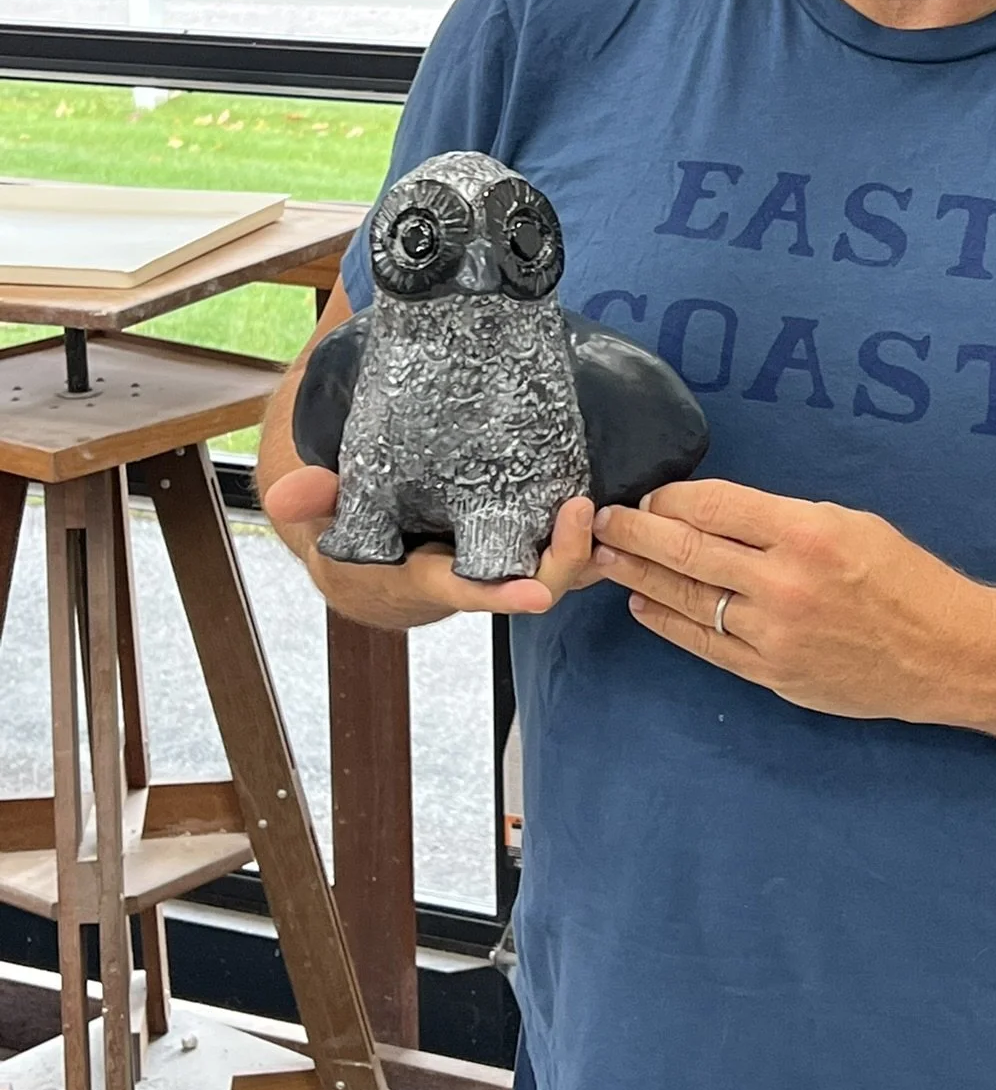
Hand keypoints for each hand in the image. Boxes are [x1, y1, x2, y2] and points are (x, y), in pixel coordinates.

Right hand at [262, 466, 598, 630]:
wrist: (370, 560)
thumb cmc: (346, 535)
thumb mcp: (323, 520)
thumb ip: (312, 502)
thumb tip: (283, 494)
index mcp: (422, 579)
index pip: (464, 592)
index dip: (499, 595)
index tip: (535, 594)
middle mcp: (470, 580)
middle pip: (528, 587)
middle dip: (560, 561)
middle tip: (580, 508)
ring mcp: (499, 568)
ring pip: (555, 572)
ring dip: (586, 549)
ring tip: (612, 506)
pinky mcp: (518, 549)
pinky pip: (562, 551)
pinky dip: (590, 539)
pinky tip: (618, 508)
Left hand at [590, 479, 986, 721]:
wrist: (945, 653)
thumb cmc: (906, 579)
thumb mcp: (851, 522)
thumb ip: (783, 519)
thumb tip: (718, 513)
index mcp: (806, 533)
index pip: (715, 505)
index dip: (671, 497)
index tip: (650, 493)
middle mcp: (783, 582)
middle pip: (687, 550)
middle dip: (635, 531)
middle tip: (601, 519)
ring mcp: (774, 634)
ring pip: (687, 599)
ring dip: (639, 576)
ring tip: (606, 557)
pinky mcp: (772, 674)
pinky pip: (705, 644)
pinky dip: (668, 623)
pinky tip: (644, 605)